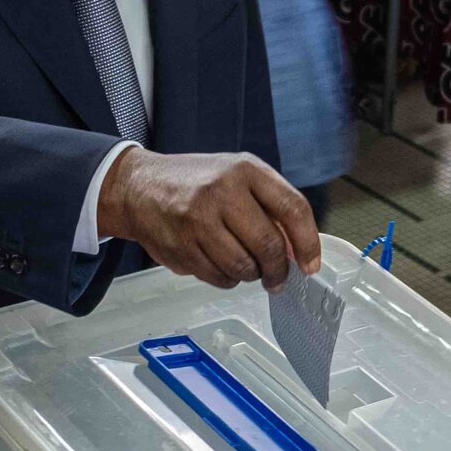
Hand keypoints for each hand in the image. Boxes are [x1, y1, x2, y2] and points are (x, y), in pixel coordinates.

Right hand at [96, 148, 321, 289]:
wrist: (139, 187)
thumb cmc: (194, 182)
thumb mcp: (236, 177)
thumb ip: (269, 206)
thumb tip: (297, 249)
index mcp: (244, 170)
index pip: (292, 208)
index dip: (308, 242)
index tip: (311, 264)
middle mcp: (222, 192)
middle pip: (269, 246)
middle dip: (279, 270)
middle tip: (279, 278)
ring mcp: (198, 221)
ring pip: (244, 268)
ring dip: (251, 275)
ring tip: (245, 266)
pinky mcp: (181, 247)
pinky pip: (218, 278)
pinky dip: (227, 279)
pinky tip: (220, 265)